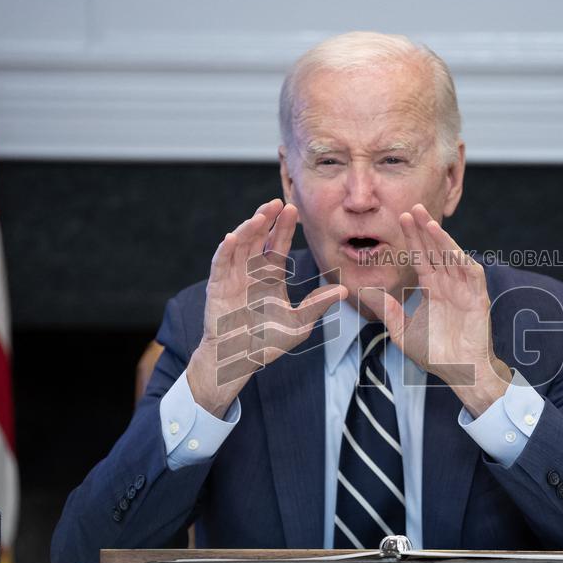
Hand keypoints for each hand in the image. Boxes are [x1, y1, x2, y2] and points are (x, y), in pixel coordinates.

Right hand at [187, 199, 346, 415]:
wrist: (239, 360)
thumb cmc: (267, 343)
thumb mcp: (299, 324)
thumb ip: (318, 305)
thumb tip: (345, 290)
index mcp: (271, 275)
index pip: (278, 245)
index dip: (284, 228)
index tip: (294, 210)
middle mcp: (251, 271)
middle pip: (259, 238)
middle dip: (267, 220)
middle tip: (277, 202)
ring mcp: (233, 276)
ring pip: (240, 245)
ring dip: (248, 229)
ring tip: (260, 216)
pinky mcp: (217, 286)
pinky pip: (220, 263)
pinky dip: (225, 250)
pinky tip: (232, 236)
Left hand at [359, 205, 511, 416]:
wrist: (459, 373)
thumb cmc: (435, 355)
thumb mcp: (402, 332)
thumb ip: (388, 311)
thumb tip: (367, 292)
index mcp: (432, 288)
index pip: (421, 257)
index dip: (412, 238)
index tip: (401, 217)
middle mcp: (448, 285)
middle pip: (435, 251)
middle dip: (425, 230)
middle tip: (414, 207)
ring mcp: (464, 290)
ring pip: (453, 258)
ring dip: (442, 240)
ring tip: (429, 223)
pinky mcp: (478, 300)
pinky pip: (473, 276)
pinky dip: (464, 262)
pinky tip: (452, 250)